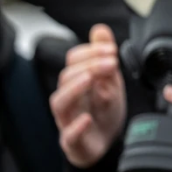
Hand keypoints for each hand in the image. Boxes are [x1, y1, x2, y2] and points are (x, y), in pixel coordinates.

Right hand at [50, 25, 125, 167]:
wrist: (107, 143)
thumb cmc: (104, 109)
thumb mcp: (111, 80)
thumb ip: (105, 56)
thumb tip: (100, 29)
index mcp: (77, 82)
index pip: (73, 60)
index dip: (91, 52)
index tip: (112, 49)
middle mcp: (69, 99)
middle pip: (66, 78)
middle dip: (88, 66)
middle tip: (111, 62)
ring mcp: (68, 120)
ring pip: (60, 103)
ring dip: (75, 89)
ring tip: (91, 79)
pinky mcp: (74, 142)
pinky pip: (68, 135)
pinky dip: (76, 127)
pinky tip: (87, 119)